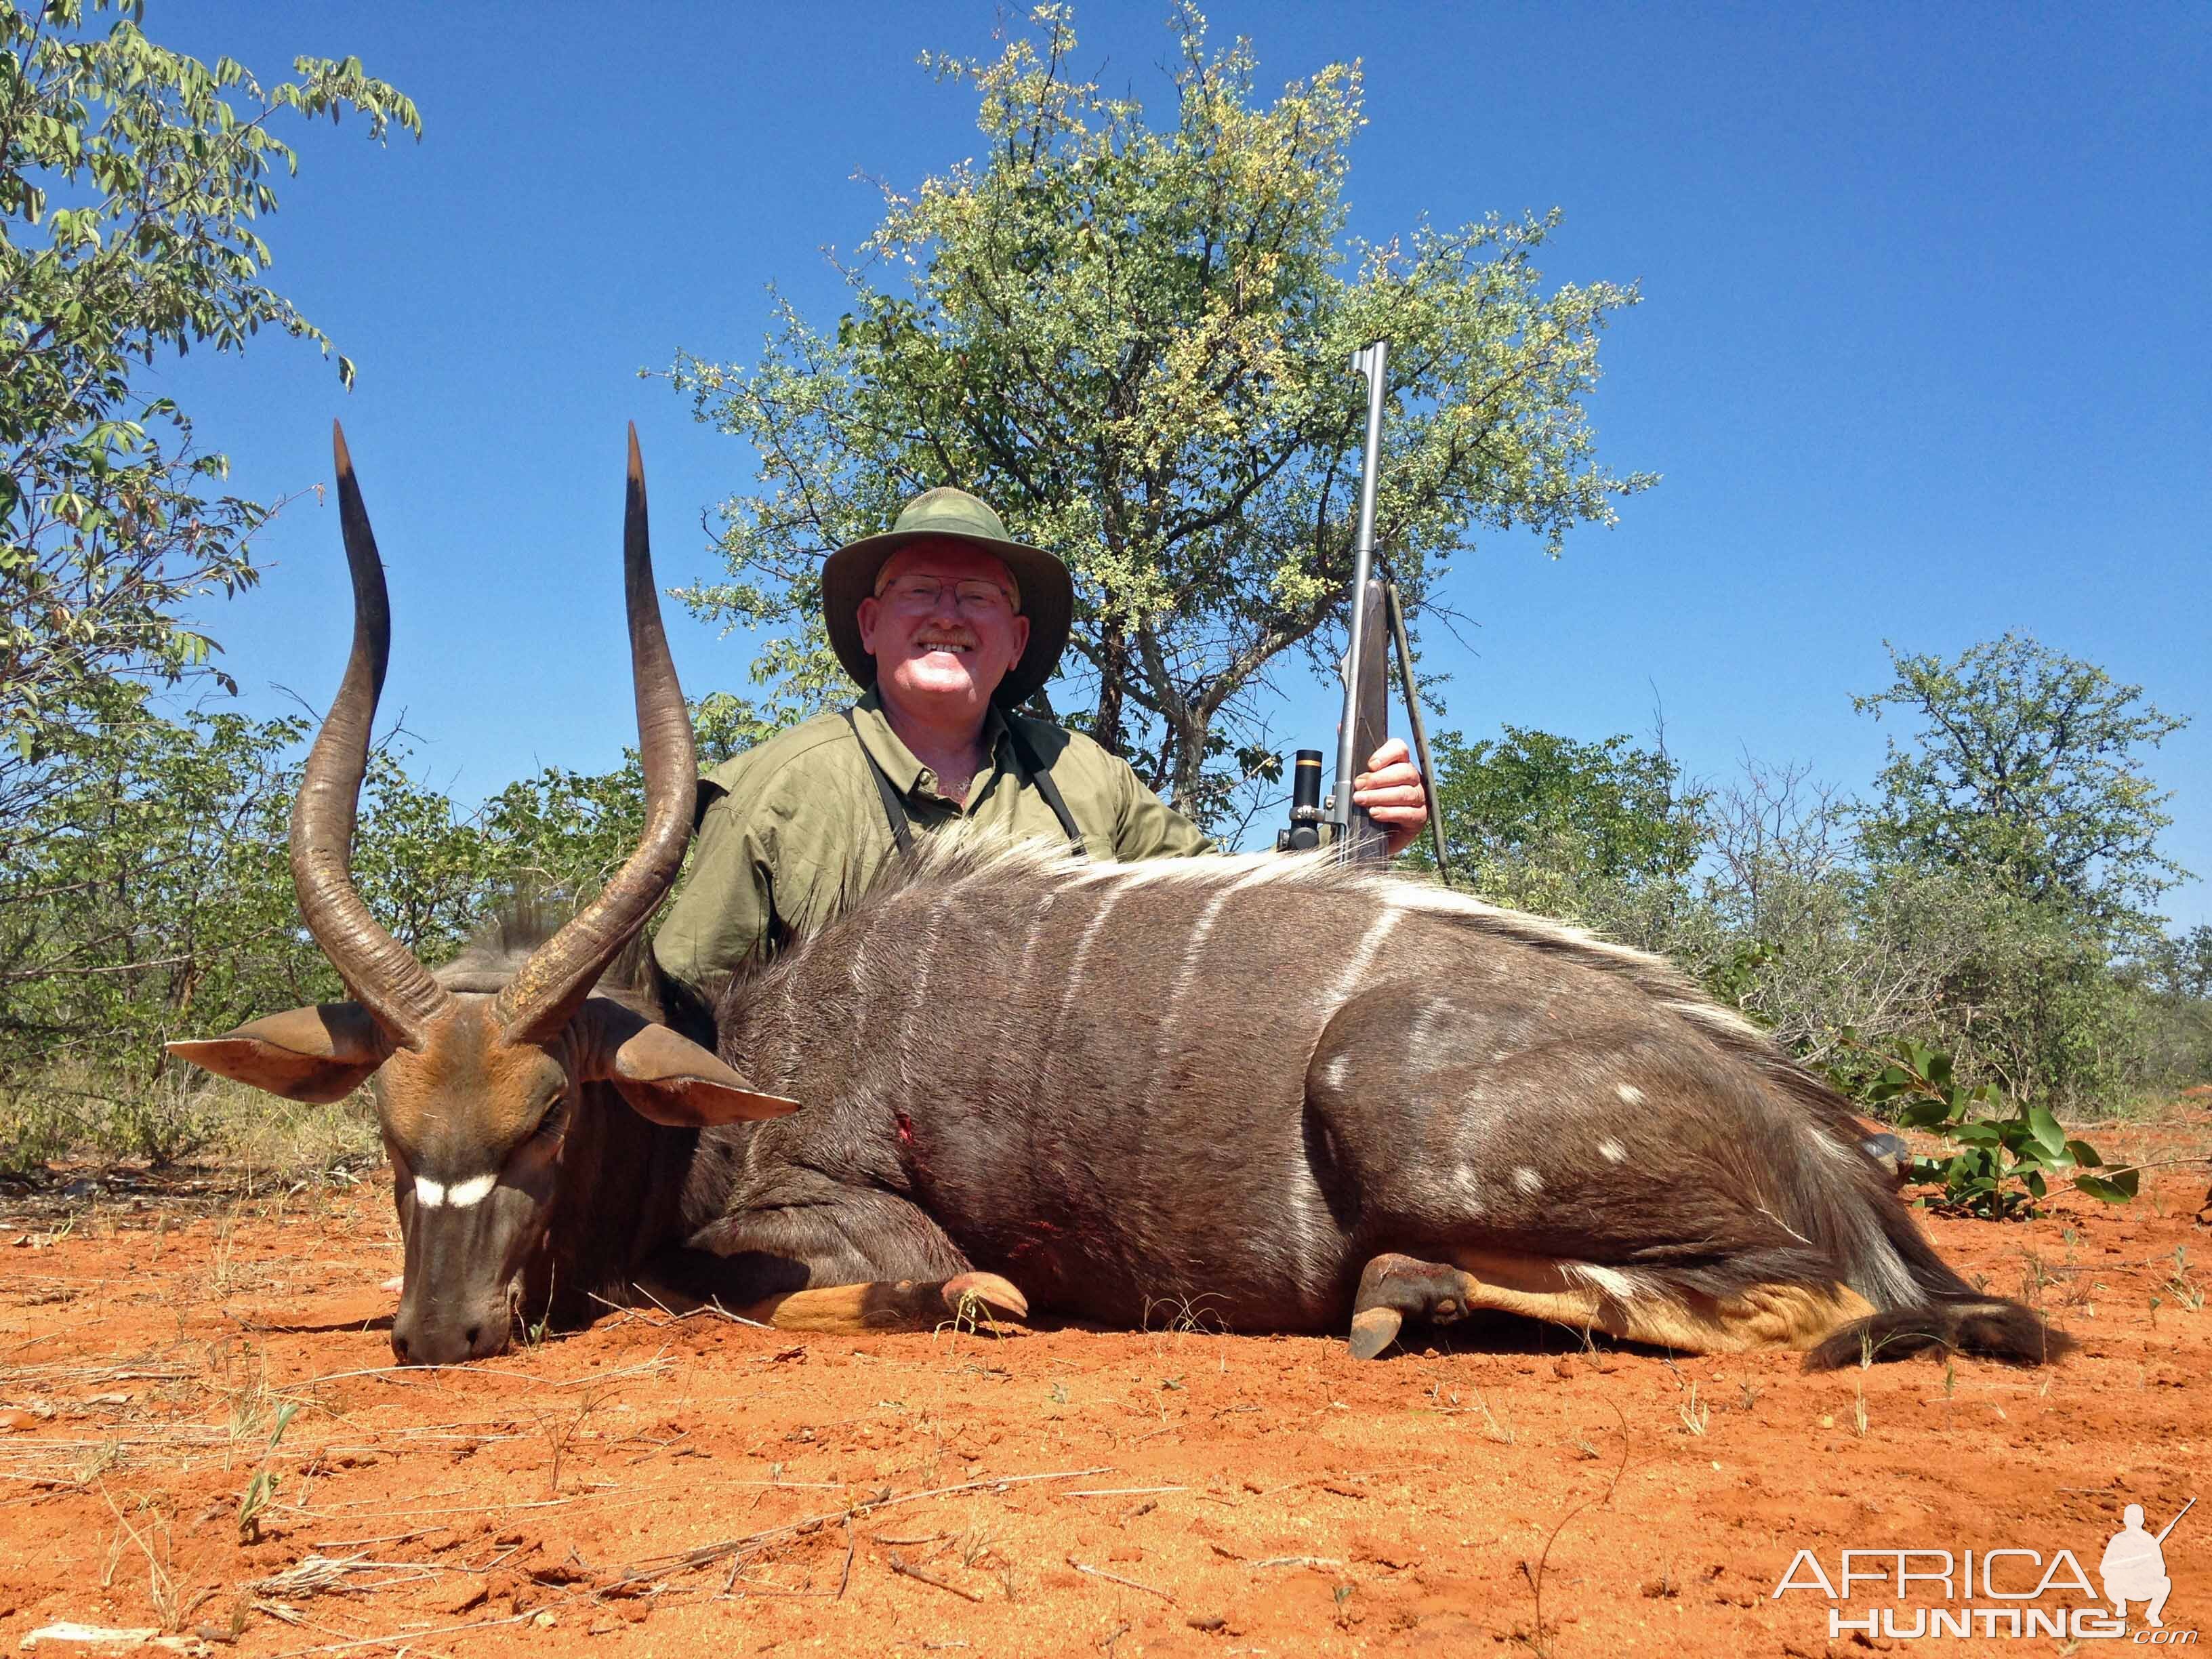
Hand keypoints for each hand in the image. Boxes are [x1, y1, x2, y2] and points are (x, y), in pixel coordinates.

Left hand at [1351, 738, 1428, 858]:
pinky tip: (1375, 813)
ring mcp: (1419, 797)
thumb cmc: (1371, 800)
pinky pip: (1408, 812)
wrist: (1376, 832)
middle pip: (1403, 771)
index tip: (1370, 764)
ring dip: (1380, 796)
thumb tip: (1341, 727)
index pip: (1400, 749)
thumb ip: (1351, 754)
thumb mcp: (1360, 777)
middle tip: (1359, 786)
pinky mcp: (1419, 817)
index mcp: (1399, 763)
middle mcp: (1413, 778)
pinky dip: (1389, 813)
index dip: (1386, 755)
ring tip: (1362, 801)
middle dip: (1378, 779)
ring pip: (1404, 792)